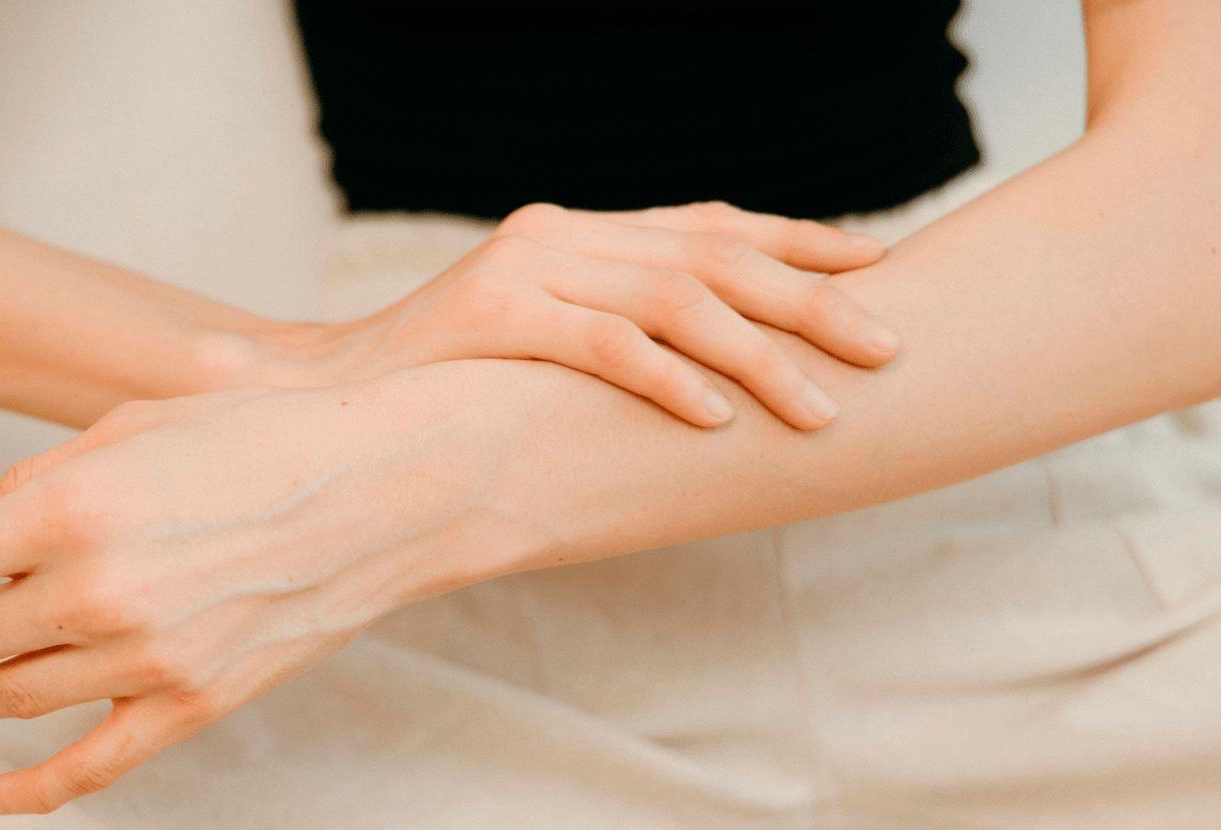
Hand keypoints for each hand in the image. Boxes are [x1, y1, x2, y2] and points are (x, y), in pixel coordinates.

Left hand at [0, 375, 553, 815]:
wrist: (390, 483)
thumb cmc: (267, 434)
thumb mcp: (131, 424)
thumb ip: (41, 480)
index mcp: (63, 508)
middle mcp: (92, 590)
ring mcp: (144, 657)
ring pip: (6, 703)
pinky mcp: (194, 700)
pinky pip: (93, 765)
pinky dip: (32, 790)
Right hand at [265, 201, 899, 429]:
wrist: (335, 394)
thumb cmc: (455, 382)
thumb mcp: (547, 338)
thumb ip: (622, 325)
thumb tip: (723, 356)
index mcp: (582, 232)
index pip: (710, 223)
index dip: (799, 239)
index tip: (877, 262)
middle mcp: (562, 233)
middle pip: (713, 256)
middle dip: (809, 301)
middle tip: (884, 346)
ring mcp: (526, 266)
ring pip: (674, 300)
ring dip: (759, 355)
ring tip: (818, 406)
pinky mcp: (492, 314)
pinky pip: (605, 343)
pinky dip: (669, 380)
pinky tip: (716, 416)